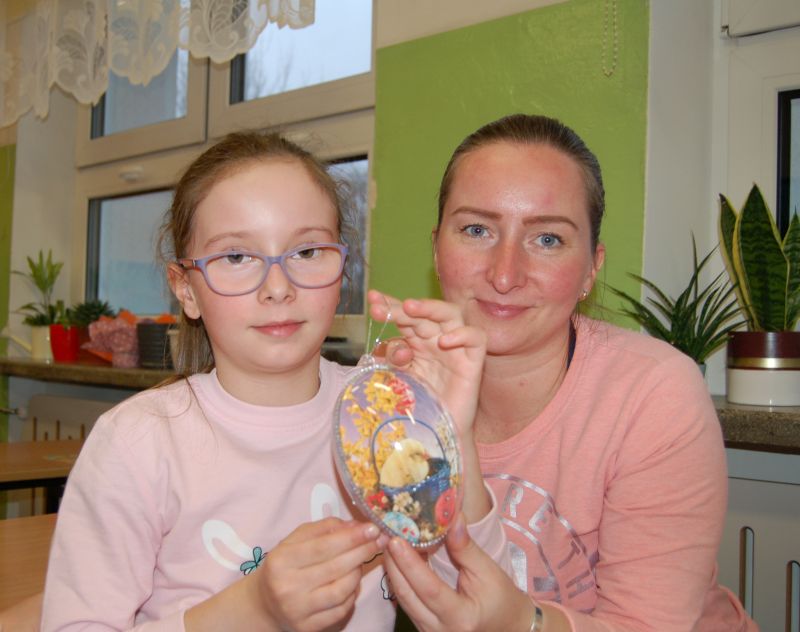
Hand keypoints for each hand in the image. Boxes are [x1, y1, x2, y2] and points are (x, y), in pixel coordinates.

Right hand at [255, 518, 382, 631]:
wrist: (264, 604)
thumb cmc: (284, 565)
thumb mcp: (295, 540)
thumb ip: (324, 528)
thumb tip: (356, 525)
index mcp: (282, 560)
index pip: (324, 546)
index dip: (352, 537)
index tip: (372, 528)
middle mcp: (288, 587)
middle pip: (336, 567)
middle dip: (363, 551)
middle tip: (379, 540)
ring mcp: (298, 611)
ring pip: (342, 589)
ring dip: (358, 572)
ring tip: (361, 560)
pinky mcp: (308, 628)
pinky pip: (341, 609)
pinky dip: (352, 594)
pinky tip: (352, 582)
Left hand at [367, 290, 485, 438]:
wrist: (437, 433)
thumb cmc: (417, 404)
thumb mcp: (396, 378)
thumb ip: (392, 359)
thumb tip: (396, 346)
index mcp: (417, 340)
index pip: (405, 316)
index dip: (390, 305)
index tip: (372, 300)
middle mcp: (436, 339)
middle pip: (424, 312)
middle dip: (402, 308)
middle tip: (382, 309)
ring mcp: (456, 348)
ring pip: (451, 315)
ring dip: (431, 308)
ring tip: (410, 308)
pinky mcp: (473, 362)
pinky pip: (476, 339)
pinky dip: (462, 334)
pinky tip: (444, 341)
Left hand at [384, 514, 534, 631]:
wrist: (507, 627)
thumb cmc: (501, 599)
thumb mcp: (489, 572)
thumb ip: (466, 548)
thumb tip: (452, 517)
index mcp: (461, 617)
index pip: (428, 588)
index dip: (410, 563)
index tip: (396, 539)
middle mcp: (440, 630)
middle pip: (407, 595)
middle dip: (393, 563)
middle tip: (385, 534)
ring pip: (403, 600)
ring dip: (393, 570)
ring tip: (388, 542)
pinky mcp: (424, 628)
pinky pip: (406, 603)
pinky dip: (400, 580)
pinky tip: (397, 560)